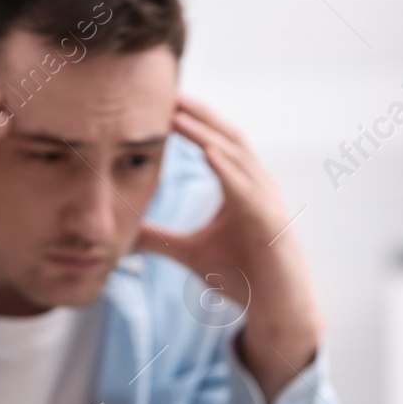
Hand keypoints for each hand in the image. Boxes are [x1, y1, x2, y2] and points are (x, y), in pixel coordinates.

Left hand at [140, 95, 321, 400]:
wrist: (277, 311)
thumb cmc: (244, 278)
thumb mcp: (191, 253)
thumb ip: (160, 239)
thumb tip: (125, 232)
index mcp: (241, 189)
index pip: (216, 142)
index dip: (192, 120)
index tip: (160, 101)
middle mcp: (258, 188)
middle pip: (229, 138)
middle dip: (199, 114)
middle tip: (167, 92)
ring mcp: (268, 204)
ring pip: (238, 158)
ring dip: (207, 134)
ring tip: (179, 116)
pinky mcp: (272, 225)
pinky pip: (249, 192)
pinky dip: (229, 171)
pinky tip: (209, 154)